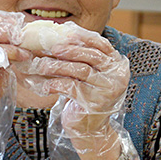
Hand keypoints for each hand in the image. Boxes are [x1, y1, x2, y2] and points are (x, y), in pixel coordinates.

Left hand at [20, 24, 129, 154]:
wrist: (90, 129)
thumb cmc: (86, 97)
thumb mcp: (89, 74)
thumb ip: (83, 56)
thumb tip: (63, 30)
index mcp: (118, 65)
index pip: (102, 44)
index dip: (83, 37)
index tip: (65, 34)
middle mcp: (117, 76)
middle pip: (91, 55)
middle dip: (69, 50)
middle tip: (52, 49)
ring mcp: (108, 90)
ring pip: (81, 70)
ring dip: (59, 66)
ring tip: (43, 65)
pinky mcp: (95, 102)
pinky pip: (72, 87)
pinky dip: (57, 84)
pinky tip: (46, 85)